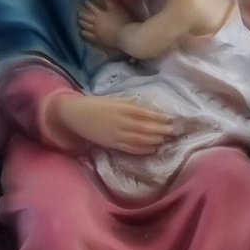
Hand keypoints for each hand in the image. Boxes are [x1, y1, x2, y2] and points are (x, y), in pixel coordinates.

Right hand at [42, 92, 174, 154]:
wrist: (75, 115)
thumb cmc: (96, 105)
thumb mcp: (114, 100)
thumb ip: (130, 103)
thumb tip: (148, 106)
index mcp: (124, 108)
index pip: (147, 114)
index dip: (161, 118)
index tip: (172, 120)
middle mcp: (123, 121)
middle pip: (147, 128)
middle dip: (162, 131)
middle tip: (174, 132)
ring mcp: (117, 134)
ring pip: (141, 139)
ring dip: (155, 140)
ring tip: (165, 140)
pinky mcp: (112, 143)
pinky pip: (131, 148)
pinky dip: (143, 149)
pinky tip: (152, 148)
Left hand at [79, 0, 129, 50]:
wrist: (124, 35)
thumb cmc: (122, 21)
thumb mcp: (117, 8)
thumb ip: (110, 2)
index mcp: (100, 13)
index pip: (91, 6)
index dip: (87, 3)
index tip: (85, 1)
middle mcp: (95, 22)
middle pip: (85, 16)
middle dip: (82, 13)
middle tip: (79, 11)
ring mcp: (95, 31)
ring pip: (85, 25)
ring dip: (81, 22)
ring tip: (79, 20)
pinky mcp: (97, 39)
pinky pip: (87, 35)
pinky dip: (83, 32)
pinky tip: (81, 31)